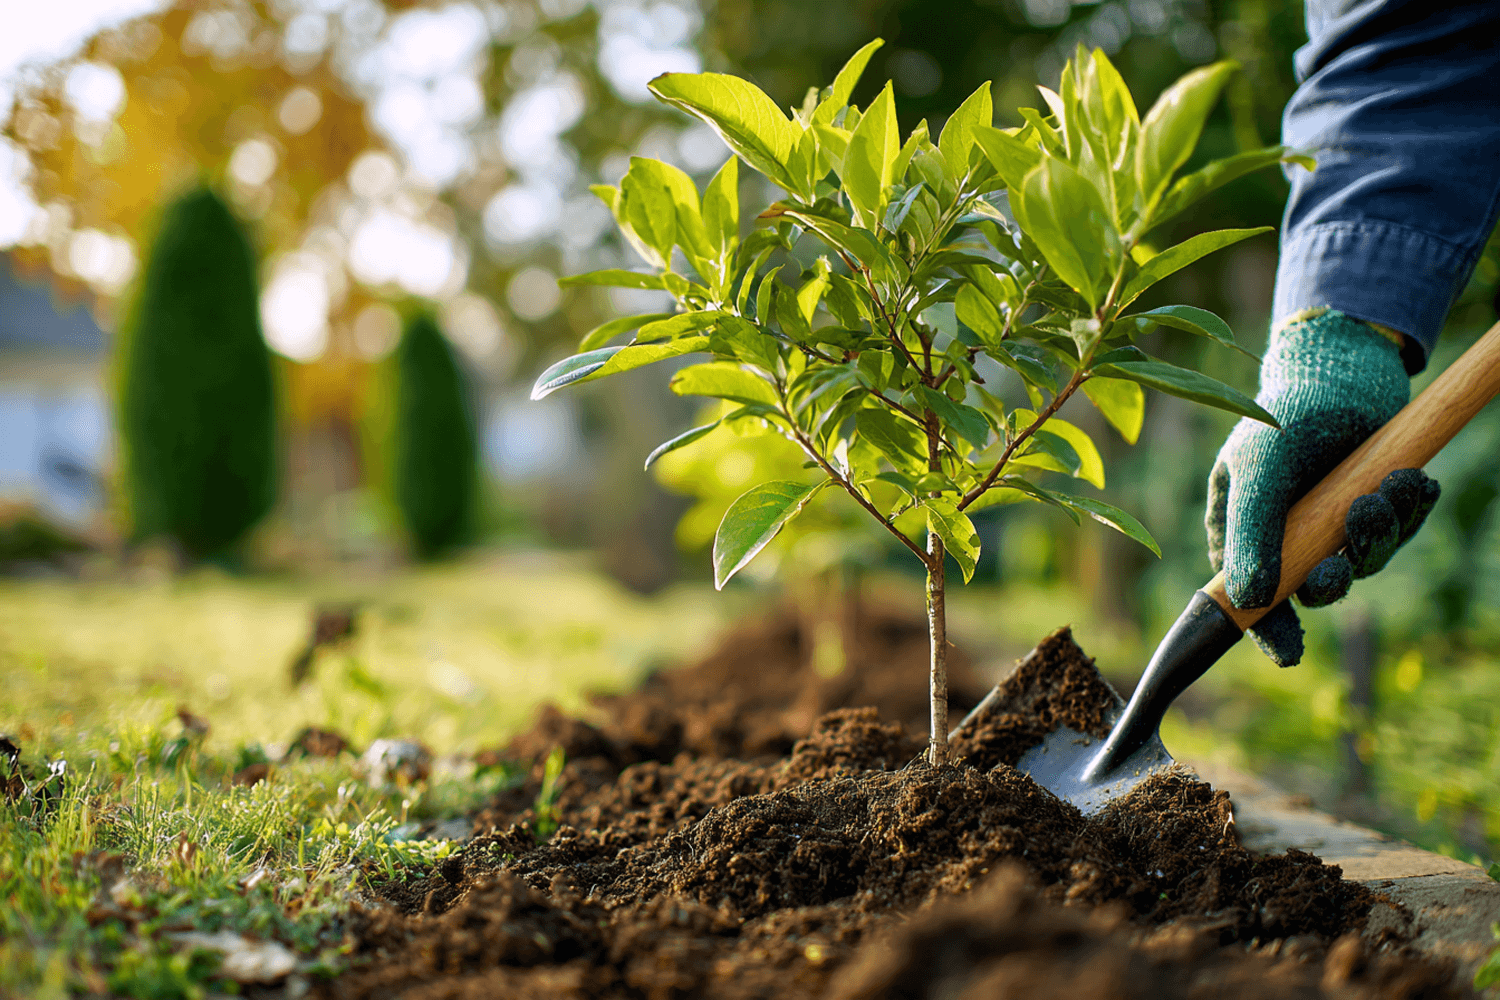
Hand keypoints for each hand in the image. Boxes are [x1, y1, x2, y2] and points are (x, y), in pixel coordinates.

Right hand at [1205, 311, 1437, 665]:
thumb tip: (1248, 602)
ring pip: (1361, 560)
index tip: (1291, 652)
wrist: (1344, 364)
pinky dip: (1407, 513)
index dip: (1267, 629)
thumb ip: (1251, 536)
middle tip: (1351, 545)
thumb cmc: (1286, 413)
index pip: (1248, 596)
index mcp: (1242, 529)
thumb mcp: (1260, 472)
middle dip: (1339, 572)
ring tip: (1391, 489)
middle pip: (1314, 588)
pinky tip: (1414, 483)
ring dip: (1382, 532)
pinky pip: (1395, 532)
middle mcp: (1286, 533)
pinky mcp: (1371, 502)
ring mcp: (1331, 520)